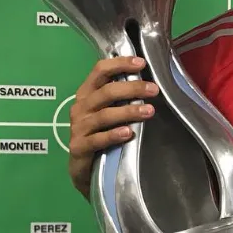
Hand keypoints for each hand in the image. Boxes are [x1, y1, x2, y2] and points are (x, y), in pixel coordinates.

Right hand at [68, 56, 158, 198]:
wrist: (83, 169)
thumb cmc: (99, 135)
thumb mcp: (108, 113)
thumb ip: (120, 99)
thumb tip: (147, 84)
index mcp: (87, 94)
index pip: (100, 71)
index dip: (119, 64)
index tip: (141, 63)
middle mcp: (81, 107)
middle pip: (106, 92)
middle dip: (132, 88)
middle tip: (154, 90)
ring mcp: (78, 128)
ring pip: (104, 115)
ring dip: (128, 112)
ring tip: (149, 111)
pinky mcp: (79, 147)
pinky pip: (97, 139)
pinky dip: (113, 135)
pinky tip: (129, 133)